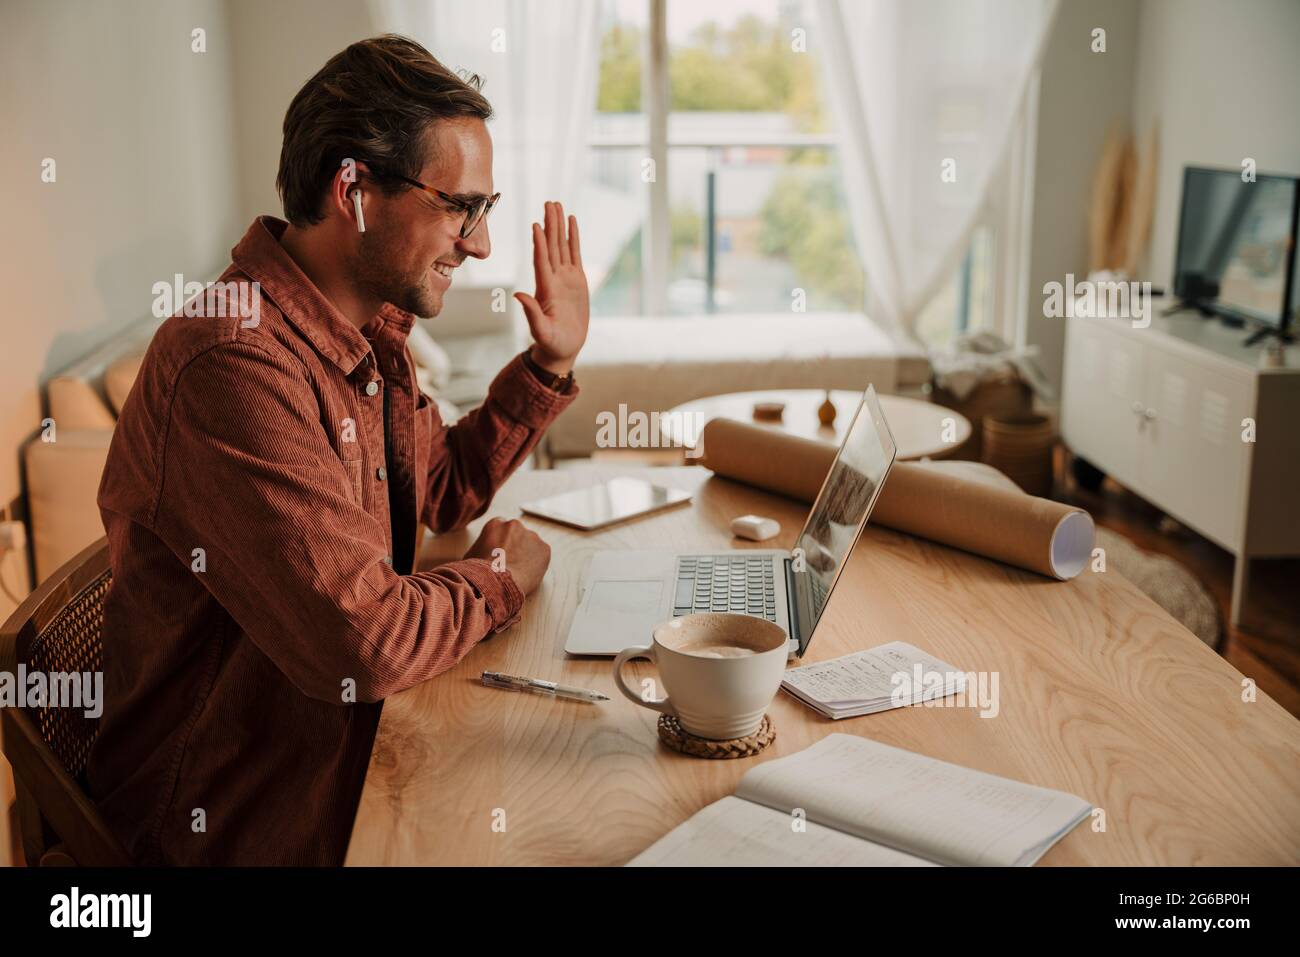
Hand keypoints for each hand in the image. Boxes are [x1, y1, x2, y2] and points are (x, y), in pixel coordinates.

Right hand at [463, 517, 550, 595]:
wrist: (495, 583)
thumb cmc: (479, 572)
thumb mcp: (470, 555)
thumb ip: (481, 547)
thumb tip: (481, 554)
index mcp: (495, 524)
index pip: (501, 528)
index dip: (501, 542)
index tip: (500, 553)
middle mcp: (514, 525)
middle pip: (517, 534)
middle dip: (515, 546)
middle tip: (509, 564)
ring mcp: (531, 535)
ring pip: (530, 544)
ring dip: (526, 554)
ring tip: (517, 572)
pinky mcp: (544, 548)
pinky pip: (541, 555)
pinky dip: (537, 564)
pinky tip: (527, 574)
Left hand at [514, 201, 588, 374]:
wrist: (562, 348)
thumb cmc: (551, 343)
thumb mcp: (541, 331)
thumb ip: (531, 313)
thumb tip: (517, 296)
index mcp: (545, 289)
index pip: (541, 261)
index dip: (539, 244)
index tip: (536, 225)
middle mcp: (553, 279)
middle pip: (551, 247)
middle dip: (550, 225)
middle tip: (548, 203)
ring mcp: (565, 278)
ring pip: (562, 246)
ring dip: (559, 226)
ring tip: (557, 205)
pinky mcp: (577, 280)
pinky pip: (575, 254)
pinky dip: (573, 238)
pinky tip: (572, 222)